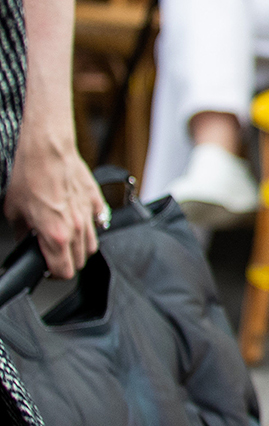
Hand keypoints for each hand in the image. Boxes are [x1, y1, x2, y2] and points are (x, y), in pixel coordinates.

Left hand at [4, 133, 101, 279]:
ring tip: (65, 240)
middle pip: (80, 261)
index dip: (53, 276)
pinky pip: (99, 220)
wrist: (46, 149)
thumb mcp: (14, 210)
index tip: (46, 271)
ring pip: (92, 244)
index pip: (63, 272)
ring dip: (80, 247)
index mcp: (56, 235)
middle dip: (67, 263)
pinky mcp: (96, 198)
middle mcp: (76, 227)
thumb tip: (25, 239)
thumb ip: (22, 232)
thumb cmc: (29, 175)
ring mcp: (89, 213)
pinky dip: (91, 225)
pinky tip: (79, 219)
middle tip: (52, 255)